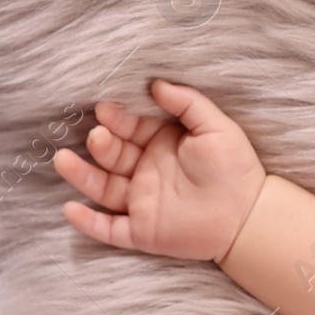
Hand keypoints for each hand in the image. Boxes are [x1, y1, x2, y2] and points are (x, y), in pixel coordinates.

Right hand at [54, 79, 266, 261]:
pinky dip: (88, 223)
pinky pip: (109, 229)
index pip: (131, 129)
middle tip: (99, 135)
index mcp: (162, 146)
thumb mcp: (217, 128)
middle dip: (101, 144)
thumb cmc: (236, 168)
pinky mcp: (143, 232)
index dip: (118, 119)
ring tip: (64, 160)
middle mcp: (147, 172)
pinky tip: (70, 209)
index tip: (106, 108)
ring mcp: (142, 202)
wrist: (250, 215)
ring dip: (82, 175)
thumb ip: (188, 103)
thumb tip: (157, 83)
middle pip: (113, 155)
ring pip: (102, 188)